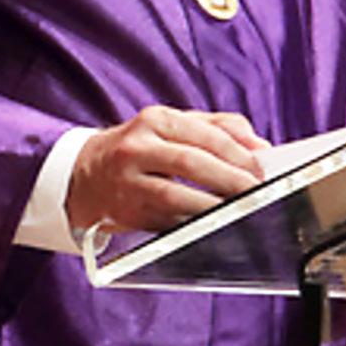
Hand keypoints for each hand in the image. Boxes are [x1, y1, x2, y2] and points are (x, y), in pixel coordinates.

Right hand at [66, 106, 268, 234]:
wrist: (85, 175)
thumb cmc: (141, 148)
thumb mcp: (173, 126)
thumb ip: (219, 127)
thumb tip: (260, 145)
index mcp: (154, 120)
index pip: (203, 134)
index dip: (237, 153)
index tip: (260, 168)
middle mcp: (137, 148)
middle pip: (191, 163)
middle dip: (230, 180)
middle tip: (255, 192)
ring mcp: (128, 182)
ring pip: (176, 196)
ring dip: (214, 207)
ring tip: (239, 211)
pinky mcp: (127, 213)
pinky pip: (167, 221)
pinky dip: (195, 225)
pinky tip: (214, 225)